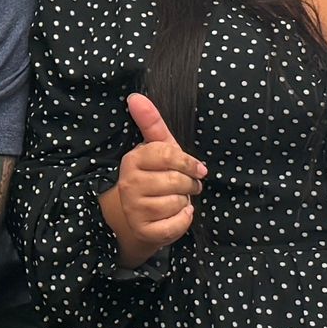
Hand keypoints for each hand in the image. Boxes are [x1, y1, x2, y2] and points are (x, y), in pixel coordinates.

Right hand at [102, 93, 205, 264]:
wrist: (144, 217)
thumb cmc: (157, 177)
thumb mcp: (158, 149)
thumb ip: (151, 123)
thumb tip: (135, 96)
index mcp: (133, 160)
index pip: (169, 154)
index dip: (189, 163)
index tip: (197, 169)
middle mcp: (129, 184)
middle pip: (176, 180)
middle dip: (189, 184)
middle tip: (188, 186)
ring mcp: (134, 209)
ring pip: (177, 203)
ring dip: (184, 202)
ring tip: (177, 200)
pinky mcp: (144, 231)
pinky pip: (176, 225)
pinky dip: (183, 221)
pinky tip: (178, 216)